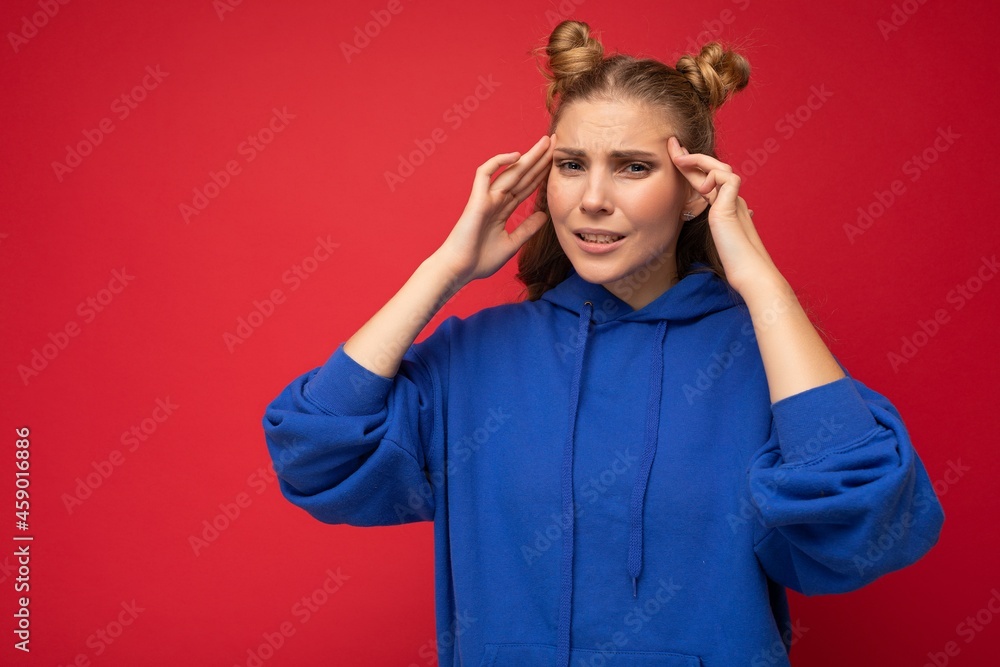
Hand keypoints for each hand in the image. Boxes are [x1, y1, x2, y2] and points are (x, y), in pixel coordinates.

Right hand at [435, 135, 553, 284]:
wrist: (460, 270)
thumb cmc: (480, 260)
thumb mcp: (512, 244)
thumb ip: (527, 229)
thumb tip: (544, 215)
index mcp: (503, 209)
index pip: (526, 186)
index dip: (541, 173)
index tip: (556, 162)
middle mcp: (496, 200)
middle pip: (522, 174)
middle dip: (539, 158)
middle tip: (556, 141)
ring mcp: (486, 198)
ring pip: (510, 171)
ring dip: (528, 156)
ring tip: (545, 142)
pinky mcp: (477, 200)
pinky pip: (485, 174)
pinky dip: (498, 162)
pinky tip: (516, 156)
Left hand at [667, 136, 781, 295]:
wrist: (750, 273)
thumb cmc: (732, 262)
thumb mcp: (713, 239)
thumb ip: (707, 226)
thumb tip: (691, 218)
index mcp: (726, 207)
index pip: (707, 181)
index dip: (691, 167)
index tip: (676, 155)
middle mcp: (732, 200)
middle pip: (712, 170)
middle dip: (690, 155)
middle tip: (672, 144)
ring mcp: (735, 202)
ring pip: (721, 168)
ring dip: (699, 160)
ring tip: (679, 159)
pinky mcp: (733, 206)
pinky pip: (727, 178)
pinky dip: (714, 177)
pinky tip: (704, 189)